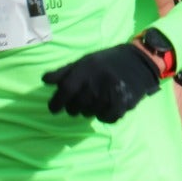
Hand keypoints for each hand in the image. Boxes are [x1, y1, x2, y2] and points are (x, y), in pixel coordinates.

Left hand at [42, 42, 160, 122]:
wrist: (137, 61)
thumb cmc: (106, 62)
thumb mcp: (84, 62)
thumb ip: (64, 72)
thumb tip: (44, 80)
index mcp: (85, 71)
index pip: (65, 90)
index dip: (56, 102)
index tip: (53, 109)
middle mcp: (96, 83)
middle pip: (75, 106)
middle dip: (73, 107)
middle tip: (77, 103)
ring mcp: (109, 95)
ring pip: (89, 113)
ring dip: (88, 111)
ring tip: (94, 101)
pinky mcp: (122, 104)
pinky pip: (106, 119)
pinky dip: (103, 116)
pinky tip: (105, 108)